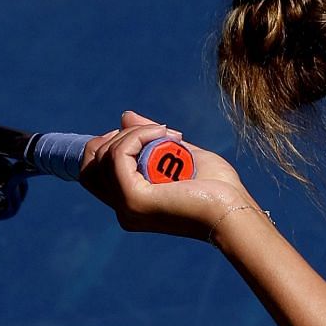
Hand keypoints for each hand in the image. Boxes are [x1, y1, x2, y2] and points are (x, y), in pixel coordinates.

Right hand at [78, 110, 263, 243]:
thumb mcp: (180, 154)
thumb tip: (125, 116)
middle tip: (154, 131)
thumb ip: (153, 139)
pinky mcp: (133, 199)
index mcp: (131, 203)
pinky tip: (165, 134)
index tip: (140, 131)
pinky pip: (118, 156)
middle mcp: (123, 209)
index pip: (93, 173)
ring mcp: (125, 206)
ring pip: (103, 156)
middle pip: (90, 165)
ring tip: (168, 133)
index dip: (107, 145)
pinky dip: (137, 136)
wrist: (234, 209)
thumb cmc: (217, 188)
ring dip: (134, 134)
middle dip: (115, 138)